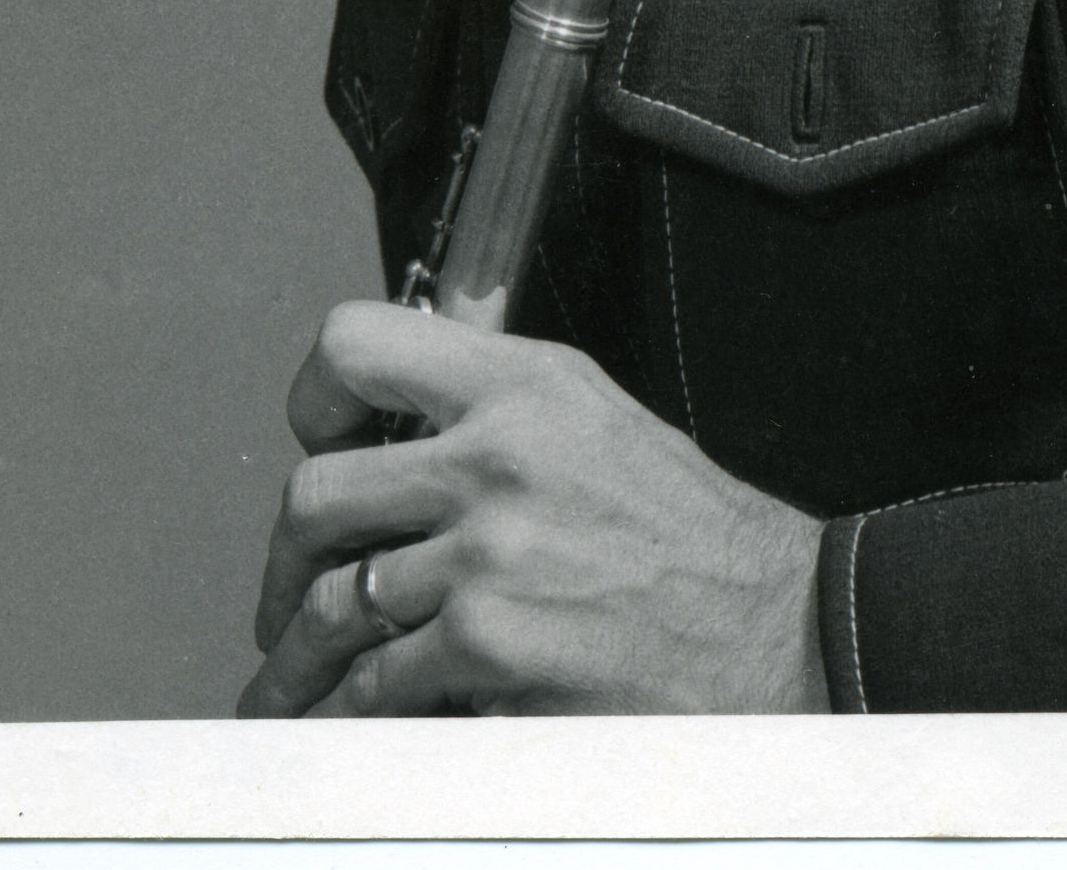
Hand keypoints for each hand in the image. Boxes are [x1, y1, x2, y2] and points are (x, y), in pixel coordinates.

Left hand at [236, 299, 830, 716]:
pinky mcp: (491, 643)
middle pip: (317, 491)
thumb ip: (497, 404)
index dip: (312, 397)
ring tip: (290, 684)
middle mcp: (497, 455)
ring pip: (331, 601)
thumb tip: (400, 421)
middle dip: (285, 560)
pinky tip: (348, 722)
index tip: (314, 440)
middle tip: (287, 596)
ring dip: (296, 658)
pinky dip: (349, 713)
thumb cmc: (692, 540)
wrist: (781, 633)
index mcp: (522, 385)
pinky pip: (376, 683)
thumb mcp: (596, 418)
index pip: (357, 343)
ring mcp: (489, 552)